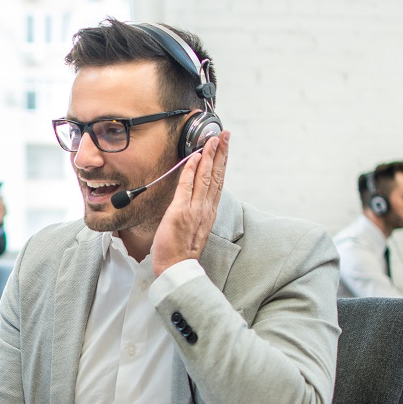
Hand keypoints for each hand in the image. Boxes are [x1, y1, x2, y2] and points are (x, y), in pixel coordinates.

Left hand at [152, 131, 230, 277]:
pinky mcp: (181, 212)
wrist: (177, 268)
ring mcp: (195, 210)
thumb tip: (194, 197)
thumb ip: (197, 211)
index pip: (219, 182)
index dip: (223, 163)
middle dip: (221, 153)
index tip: (225, 147)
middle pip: (217, 175)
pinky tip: (195, 157)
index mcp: (209, 212)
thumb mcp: (195, 228)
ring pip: (206, 178)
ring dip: (210, 156)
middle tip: (224, 135)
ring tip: (213, 139)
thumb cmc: (182, 251)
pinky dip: (192, 171)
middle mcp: (206, 209)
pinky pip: (187, 186)